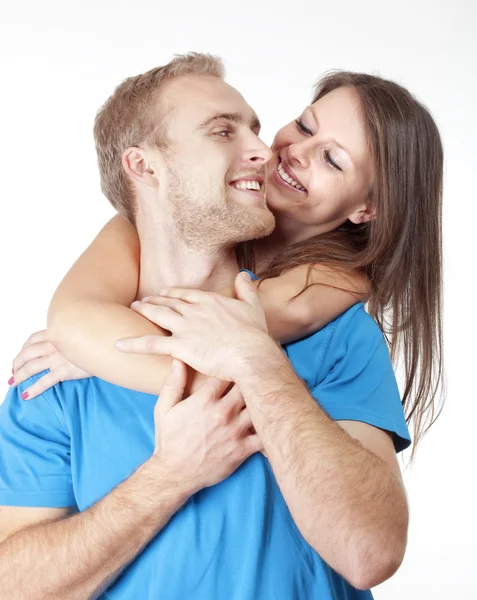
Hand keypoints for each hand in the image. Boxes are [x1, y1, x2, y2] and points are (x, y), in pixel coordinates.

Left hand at [10, 330, 91, 399]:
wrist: (109, 345)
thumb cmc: (99, 338)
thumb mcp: (83, 331)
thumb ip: (72, 335)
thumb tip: (70, 339)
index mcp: (58, 333)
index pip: (33, 339)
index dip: (24, 348)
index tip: (22, 353)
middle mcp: (54, 344)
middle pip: (27, 353)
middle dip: (17, 363)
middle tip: (13, 370)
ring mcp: (57, 358)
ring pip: (31, 367)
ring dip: (19, 376)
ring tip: (13, 382)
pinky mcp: (64, 371)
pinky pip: (44, 382)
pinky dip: (33, 389)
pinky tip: (26, 395)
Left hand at [115, 271, 276, 380]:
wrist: (251, 353)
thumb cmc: (254, 334)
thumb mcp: (253, 305)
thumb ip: (246, 289)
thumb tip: (244, 274)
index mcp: (210, 301)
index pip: (186, 294)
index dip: (174, 293)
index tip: (165, 292)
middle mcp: (194, 310)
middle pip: (169, 302)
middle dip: (155, 299)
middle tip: (143, 299)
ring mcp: (185, 327)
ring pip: (158, 315)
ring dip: (144, 310)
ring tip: (133, 307)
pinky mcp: (179, 345)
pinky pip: (151, 343)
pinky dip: (133, 343)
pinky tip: (119, 344)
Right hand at [153, 359, 262, 493]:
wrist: (175, 474)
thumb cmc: (169, 439)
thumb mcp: (164, 409)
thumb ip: (172, 384)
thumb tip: (178, 361)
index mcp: (204, 400)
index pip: (227, 372)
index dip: (233, 364)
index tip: (237, 362)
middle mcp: (222, 413)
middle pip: (247, 385)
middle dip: (251, 378)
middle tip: (256, 372)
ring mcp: (235, 431)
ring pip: (258, 406)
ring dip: (262, 399)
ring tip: (268, 392)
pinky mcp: (243, 449)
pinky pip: (264, 435)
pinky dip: (270, 427)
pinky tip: (272, 419)